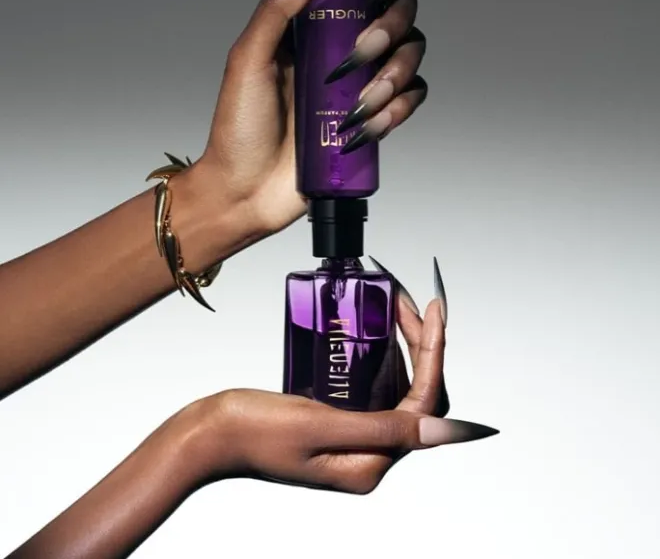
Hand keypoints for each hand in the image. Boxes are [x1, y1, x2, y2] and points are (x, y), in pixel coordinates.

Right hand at [185, 291, 496, 494]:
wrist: (209, 433)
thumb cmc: (252, 432)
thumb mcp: (318, 425)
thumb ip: (382, 428)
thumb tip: (446, 432)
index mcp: (368, 464)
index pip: (422, 405)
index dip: (433, 354)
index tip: (434, 311)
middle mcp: (367, 455)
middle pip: (415, 394)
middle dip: (420, 344)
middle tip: (404, 301)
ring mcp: (353, 437)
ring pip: (397, 386)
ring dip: (403, 345)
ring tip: (394, 305)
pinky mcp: (338, 420)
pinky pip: (372, 385)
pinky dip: (378, 354)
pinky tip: (373, 329)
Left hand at [194, 0, 428, 235]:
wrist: (247, 192)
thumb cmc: (240, 130)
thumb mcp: (247, 63)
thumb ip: (275, 11)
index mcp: (312, 33)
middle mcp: (342, 54)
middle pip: (399, 17)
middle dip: (391, 29)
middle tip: (360, 55)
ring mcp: (359, 89)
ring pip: (410, 57)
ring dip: (396, 74)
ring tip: (361, 104)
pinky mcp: (371, 123)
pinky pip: (409, 102)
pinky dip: (400, 110)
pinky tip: (370, 126)